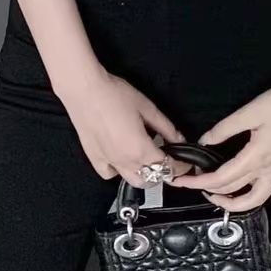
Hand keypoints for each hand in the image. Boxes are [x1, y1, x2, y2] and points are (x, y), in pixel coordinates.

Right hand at [59, 68, 195, 187]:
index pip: (167, 167)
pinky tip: (122, 156)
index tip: (186, 160)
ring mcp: (109, 163)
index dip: (181, 166)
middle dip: (164, 172)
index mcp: (141, 149)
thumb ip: (165, 127)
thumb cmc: (115, 95)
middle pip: (152, 179)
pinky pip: (111, 174)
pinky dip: (120, 171)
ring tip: (147, 158)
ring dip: (145, 174)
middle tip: (168, 156)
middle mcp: (125, 162)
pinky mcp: (94, 159)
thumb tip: (179, 138)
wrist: (85, 90)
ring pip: (133, 180)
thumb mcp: (147, 108)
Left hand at [168, 85, 270, 210]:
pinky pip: (265, 192)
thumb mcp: (249, 112)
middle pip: (234, 192)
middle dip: (209, 192)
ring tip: (216, 194)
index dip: (200, 183)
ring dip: (232, 202)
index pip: (222, 179)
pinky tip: (241, 185)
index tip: (184, 181)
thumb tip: (205, 140)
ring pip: (253, 201)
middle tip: (194, 185)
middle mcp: (269, 172)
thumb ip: (224, 128)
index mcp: (257, 158)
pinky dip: (248, 195)